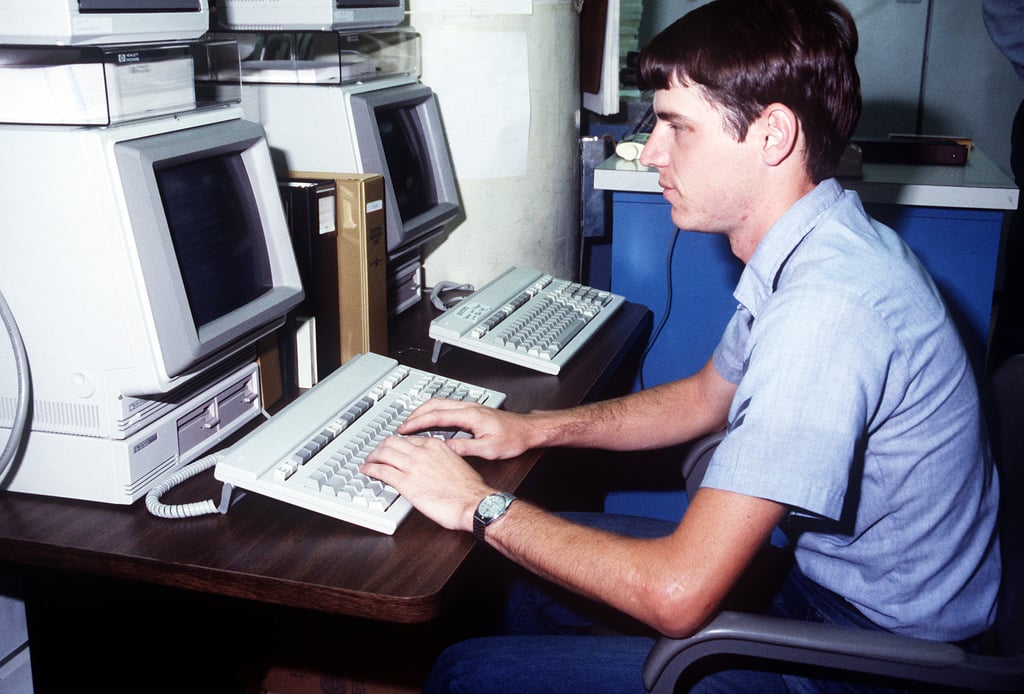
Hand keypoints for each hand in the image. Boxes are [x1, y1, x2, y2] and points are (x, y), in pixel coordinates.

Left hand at [361, 434, 493, 531]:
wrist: (474, 502)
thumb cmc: (470, 489)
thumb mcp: (456, 464)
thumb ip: (441, 460)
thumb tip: (433, 465)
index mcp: (435, 446)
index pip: (408, 439)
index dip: (397, 443)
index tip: (394, 448)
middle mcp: (422, 452)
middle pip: (392, 442)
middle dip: (381, 447)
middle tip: (376, 454)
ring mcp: (412, 466)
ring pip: (383, 453)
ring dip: (372, 457)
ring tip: (368, 461)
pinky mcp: (406, 483)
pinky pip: (381, 471)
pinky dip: (370, 469)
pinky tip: (367, 471)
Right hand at [397, 398, 540, 459]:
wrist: (528, 430)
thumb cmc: (513, 438)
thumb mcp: (489, 449)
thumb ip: (465, 448)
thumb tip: (444, 448)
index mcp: (470, 415)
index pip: (436, 416)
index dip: (417, 422)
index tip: (404, 429)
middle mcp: (469, 407)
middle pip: (434, 404)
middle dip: (415, 414)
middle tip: (402, 426)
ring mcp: (471, 406)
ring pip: (440, 403)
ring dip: (424, 411)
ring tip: (412, 424)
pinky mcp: (473, 410)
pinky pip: (447, 407)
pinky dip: (434, 412)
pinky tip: (431, 422)